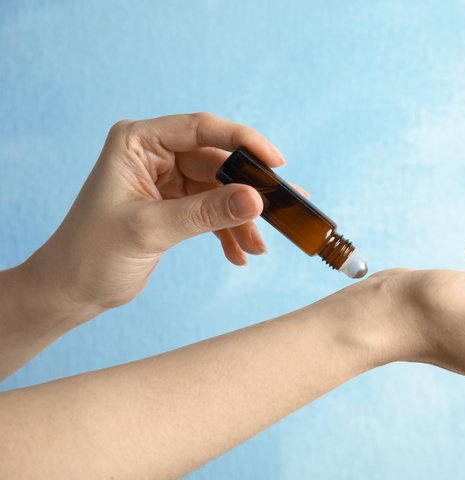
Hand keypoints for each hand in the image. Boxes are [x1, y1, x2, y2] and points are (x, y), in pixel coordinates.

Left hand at [25, 113, 284, 319]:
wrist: (72, 290)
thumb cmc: (91, 253)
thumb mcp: (151, 229)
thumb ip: (205, 213)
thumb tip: (256, 201)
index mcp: (138, 142)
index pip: (201, 129)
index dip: (243, 142)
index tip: (275, 163)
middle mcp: (155, 154)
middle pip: (218, 161)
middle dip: (247, 191)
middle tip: (281, 209)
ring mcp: (167, 179)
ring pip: (221, 190)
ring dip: (241, 218)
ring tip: (258, 246)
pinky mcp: (175, 204)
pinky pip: (213, 210)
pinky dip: (228, 231)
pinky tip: (239, 254)